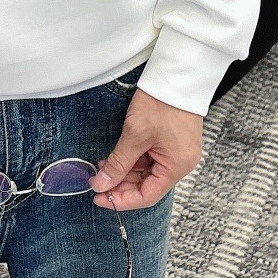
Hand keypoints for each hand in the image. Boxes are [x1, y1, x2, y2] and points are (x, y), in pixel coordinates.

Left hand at [90, 88, 202, 208]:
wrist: (177, 76)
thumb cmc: (162, 102)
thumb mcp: (135, 135)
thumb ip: (118, 163)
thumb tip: (102, 184)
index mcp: (177, 166)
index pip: (147, 196)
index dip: (122, 200)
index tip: (101, 198)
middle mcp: (180, 163)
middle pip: (147, 185)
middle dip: (121, 186)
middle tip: (97, 183)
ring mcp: (177, 153)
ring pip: (146, 173)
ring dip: (124, 173)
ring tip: (103, 168)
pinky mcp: (171, 143)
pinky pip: (150, 160)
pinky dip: (132, 161)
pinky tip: (115, 158)